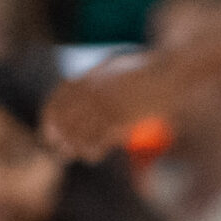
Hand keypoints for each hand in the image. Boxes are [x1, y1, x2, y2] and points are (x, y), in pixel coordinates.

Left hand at [41, 54, 164, 161]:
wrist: (172, 70)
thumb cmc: (148, 68)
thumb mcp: (117, 65)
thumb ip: (99, 75)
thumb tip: (83, 85)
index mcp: (92, 75)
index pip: (59, 97)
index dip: (50, 116)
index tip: (48, 132)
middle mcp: (94, 89)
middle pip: (65, 117)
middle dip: (60, 136)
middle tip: (62, 151)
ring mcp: (107, 102)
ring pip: (79, 131)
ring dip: (76, 146)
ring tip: (78, 155)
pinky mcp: (121, 116)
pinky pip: (99, 138)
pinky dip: (93, 150)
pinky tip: (94, 155)